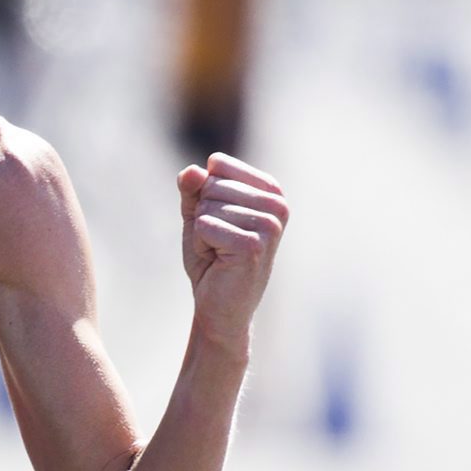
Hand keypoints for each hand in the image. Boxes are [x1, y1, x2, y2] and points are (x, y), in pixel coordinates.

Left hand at [176, 152, 287, 352]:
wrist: (220, 306)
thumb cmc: (212, 258)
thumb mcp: (198, 214)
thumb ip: (193, 188)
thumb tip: (192, 171)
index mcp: (270, 190)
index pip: (218, 164)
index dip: (205, 193)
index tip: (220, 221)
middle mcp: (277, 204)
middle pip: (210, 185)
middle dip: (202, 215)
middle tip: (218, 243)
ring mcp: (269, 225)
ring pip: (206, 205)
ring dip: (202, 233)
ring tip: (220, 253)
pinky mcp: (254, 245)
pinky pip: (205, 226)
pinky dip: (202, 245)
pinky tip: (218, 261)